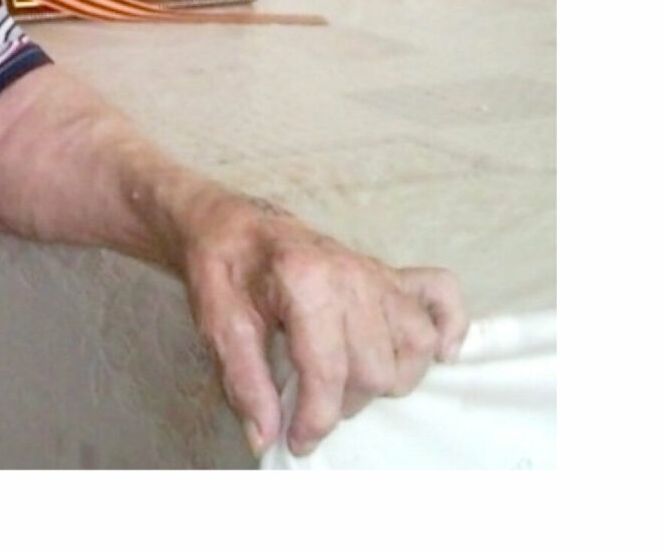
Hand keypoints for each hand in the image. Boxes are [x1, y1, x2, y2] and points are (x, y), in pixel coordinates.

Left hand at [180, 194, 467, 457]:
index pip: (328, 371)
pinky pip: (443, 296)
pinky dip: (447, 327)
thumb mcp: (216, 322)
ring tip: (349, 382)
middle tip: (309, 404)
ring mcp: (377, 272)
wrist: (233, 223)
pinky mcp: (391, 273)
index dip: (315, 419)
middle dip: (344, 403)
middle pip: (376, 368)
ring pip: (414, 345)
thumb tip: (265, 438)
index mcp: (305, 281)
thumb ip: (243, 380)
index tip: (297, 441)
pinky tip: (435, 353)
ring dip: (389, 377)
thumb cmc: (223, 268)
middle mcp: (352, 275)